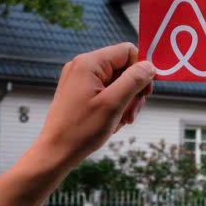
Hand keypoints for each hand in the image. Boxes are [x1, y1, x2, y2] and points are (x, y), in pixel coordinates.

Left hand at [39, 42, 154, 166]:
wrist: (55, 153)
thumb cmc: (80, 130)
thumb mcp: (113, 103)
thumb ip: (134, 80)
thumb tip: (150, 66)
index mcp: (89, 63)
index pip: (127, 51)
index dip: (141, 69)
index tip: (146, 92)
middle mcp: (83, 66)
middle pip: (123, 67)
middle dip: (133, 90)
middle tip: (132, 112)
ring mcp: (80, 79)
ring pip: (117, 82)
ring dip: (126, 101)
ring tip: (122, 120)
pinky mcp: (80, 92)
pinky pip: (106, 91)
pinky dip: (115, 105)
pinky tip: (112, 122)